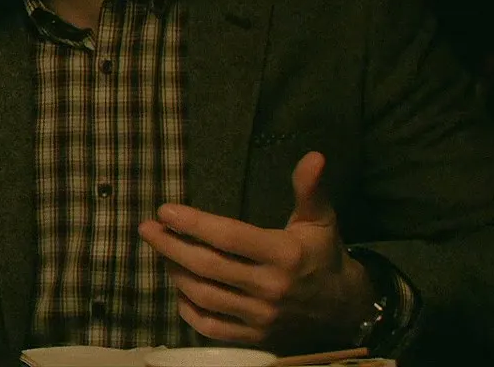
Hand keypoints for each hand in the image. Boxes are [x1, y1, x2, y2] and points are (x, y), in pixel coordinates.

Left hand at [139, 152, 374, 350]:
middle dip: (171, 246)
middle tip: (147, 230)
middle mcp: (271, 288)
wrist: (345, 309)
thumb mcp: (321, 220)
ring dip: (176, 273)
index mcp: (284, 254)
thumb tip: (314, 156)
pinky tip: (180, 290)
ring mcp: (262, 317)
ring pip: (205, 296)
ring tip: (162, 253)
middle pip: (208, 267)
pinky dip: (189, 310)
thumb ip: (310, 189)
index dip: (193, 223)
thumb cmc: (324, 256)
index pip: (229, 237)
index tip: (165, 210)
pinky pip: (212, 327)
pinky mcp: (256, 338)